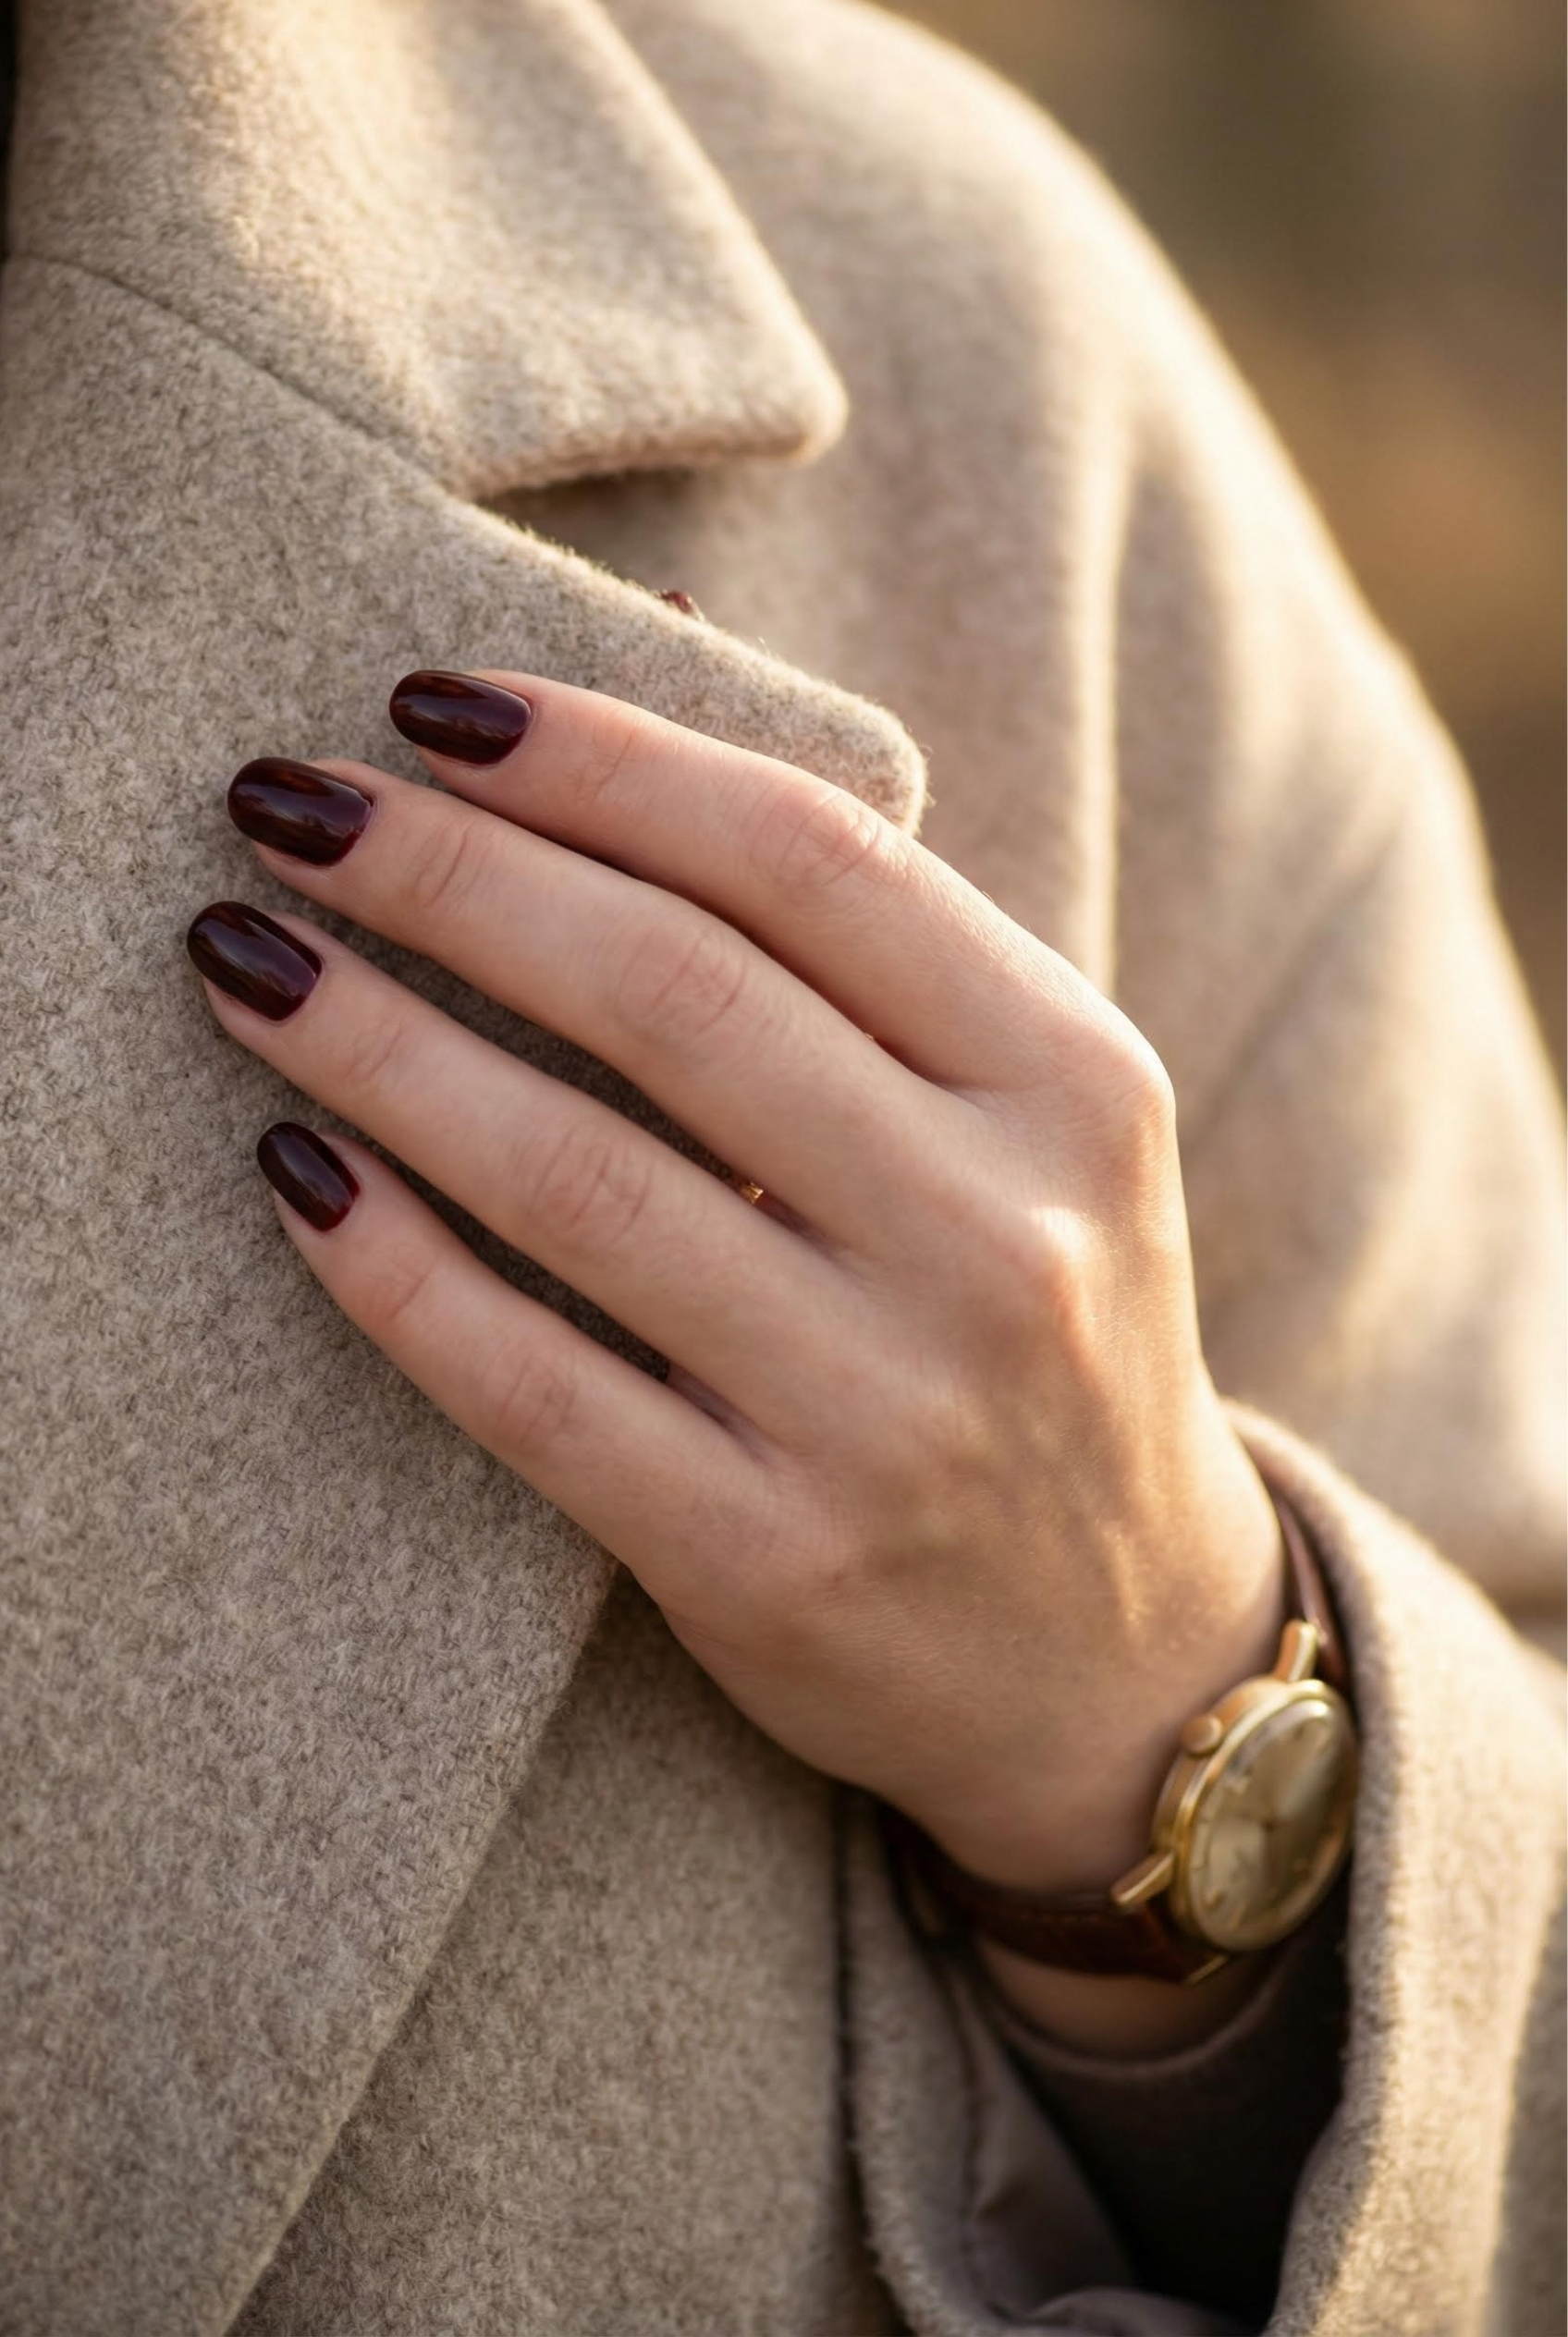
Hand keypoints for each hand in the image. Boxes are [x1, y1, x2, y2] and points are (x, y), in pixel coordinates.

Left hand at [189, 669, 1283, 2047]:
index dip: (600, 760)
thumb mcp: (1029, 1126)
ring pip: (580, 1179)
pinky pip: (533, 1386)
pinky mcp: (770, 1562)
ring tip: (246, 959)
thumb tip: (635, 699)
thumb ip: (867, 949)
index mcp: (1075, 1086)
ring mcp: (889, 1414)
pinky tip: (292, 1171)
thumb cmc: (1034, 1329)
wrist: (1119, 1653)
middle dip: (451, 873)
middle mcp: (1002, 1239)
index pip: (812, 861)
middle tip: (287, 804)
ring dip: (378, 1045)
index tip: (430, 707)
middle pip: (675, 993)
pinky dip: (392, 1267)